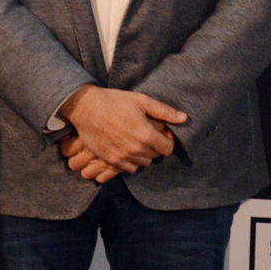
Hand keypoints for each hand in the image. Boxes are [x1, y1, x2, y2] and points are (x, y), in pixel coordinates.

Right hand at [59, 85, 181, 173]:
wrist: (86, 108)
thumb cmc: (115, 101)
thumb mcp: (142, 100)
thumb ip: (164, 111)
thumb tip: (184, 118)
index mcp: (146, 135)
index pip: (168, 149)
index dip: (167, 140)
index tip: (161, 132)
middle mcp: (135, 149)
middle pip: (155, 156)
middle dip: (155, 145)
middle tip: (147, 133)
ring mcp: (122, 157)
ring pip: (143, 163)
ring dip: (143, 154)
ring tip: (136, 140)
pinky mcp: (110, 160)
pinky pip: (128, 168)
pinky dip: (131, 161)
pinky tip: (126, 148)